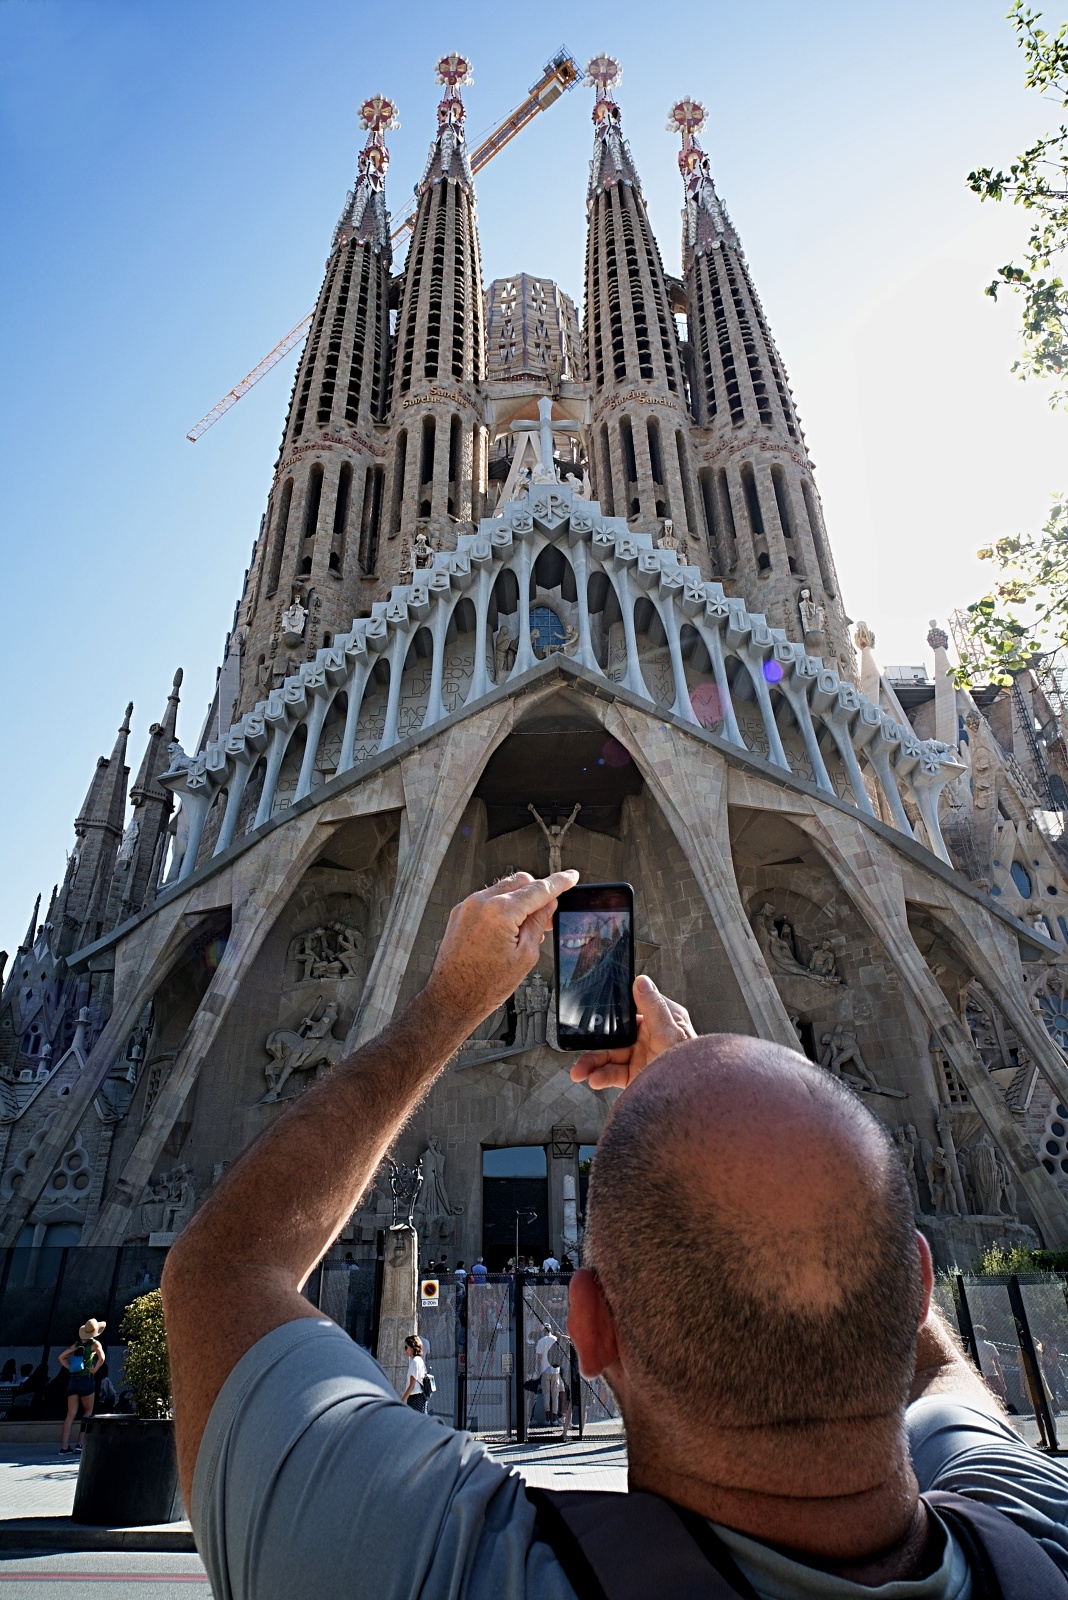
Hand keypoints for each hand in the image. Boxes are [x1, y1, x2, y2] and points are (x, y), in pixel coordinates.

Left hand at [425, 870, 578, 1036]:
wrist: (451, 998)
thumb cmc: (484, 985)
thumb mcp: (525, 956)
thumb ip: (538, 924)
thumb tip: (548, 905)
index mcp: (500, 911)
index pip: (539, 889)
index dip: (559, 882)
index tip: (571, 876)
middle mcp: (480, 902)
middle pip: (521, 881)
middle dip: (538, 892)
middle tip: (550, 914)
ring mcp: (467, 906)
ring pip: (504, 889)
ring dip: (520, 900)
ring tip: (527, 928)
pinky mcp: (459, 913)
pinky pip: (488, 899)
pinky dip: (503, 907)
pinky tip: (508, 929)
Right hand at [570, 975, 694, 1090]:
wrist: (690, 1103)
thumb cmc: (689, 1068)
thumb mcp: (670, 1034)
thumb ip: (654, 1007)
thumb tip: (642, 982)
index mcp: (662, 1019)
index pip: (633, 1008)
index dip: (613, 1010)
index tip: (594, 1012)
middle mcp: (650, 1037)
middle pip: (616, 1035)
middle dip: (595, 1043)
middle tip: (580, 1047)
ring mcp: (642, 1057)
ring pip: (610, 1056)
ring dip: (592, 1063)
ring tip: (581, 1072)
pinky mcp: (635, 1075)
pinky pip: (613, 1073)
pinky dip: (601, 1077)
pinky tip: (594, 1080)